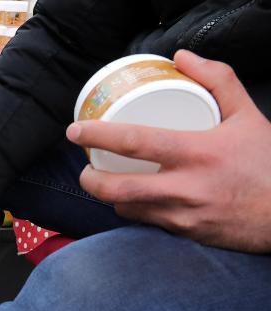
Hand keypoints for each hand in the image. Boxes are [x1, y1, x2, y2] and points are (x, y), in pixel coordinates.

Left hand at [68, 50, 270, 252]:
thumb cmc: (264, 164)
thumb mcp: (247, 116)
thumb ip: (217, 81)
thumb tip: (181, 58)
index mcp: (196, 152)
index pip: (134, 142)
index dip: (97, 136)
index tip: (75, 131)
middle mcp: (184, 187)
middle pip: (115, 188)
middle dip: (89, 179)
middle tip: (86, 167)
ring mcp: (181, 215)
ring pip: (126, 208)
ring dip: (111, 196)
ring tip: (108, 181)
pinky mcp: (183, 233)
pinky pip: (145, 222)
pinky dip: (136, 210)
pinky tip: (136, 199)